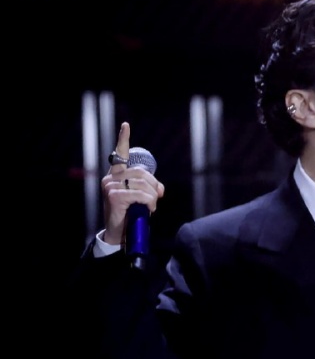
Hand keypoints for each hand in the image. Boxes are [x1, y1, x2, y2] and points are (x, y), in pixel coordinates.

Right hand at [100, 121, 165, 244]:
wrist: (119, 232)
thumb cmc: (130, 213)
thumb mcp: (141, 197)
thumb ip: (148, 187)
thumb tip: (159, 189)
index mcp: (116, 175)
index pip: (120, 154)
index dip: (123, 139)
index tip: (126, 125)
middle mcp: (110, 178)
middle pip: (142, 173)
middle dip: (154, 186)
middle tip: (156, 198)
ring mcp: (110, 186)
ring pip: (143, 185)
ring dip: (152, 198)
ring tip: (149, 207)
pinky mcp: (114, 196)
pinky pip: (141, 195)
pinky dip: (149, 203)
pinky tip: (147, 209)